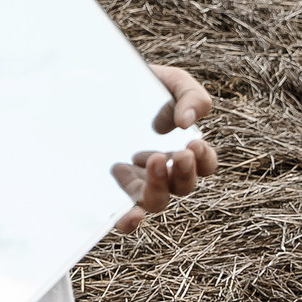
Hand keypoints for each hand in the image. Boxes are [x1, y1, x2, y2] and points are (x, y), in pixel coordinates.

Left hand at [110, 64, 217, 233]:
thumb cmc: (141, 82)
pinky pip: (123, 215)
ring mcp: (135, 180)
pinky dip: (130, 221)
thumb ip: (191, 96)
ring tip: (151, 160)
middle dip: (184, 173)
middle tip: (178, 154)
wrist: (97, 80)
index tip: (194, 144)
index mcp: (181, 147)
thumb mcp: (170, 82)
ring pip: (156, 202)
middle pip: (182, 187)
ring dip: (159, 188)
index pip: (204, 164)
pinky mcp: (109, 188)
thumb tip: (189, 123)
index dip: (204, 160)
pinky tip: (131, 215)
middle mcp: (161, 169)